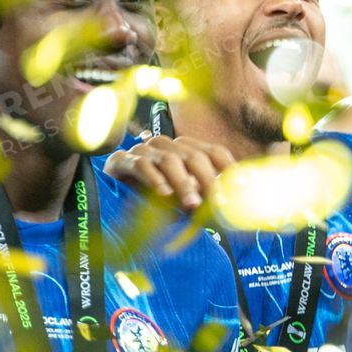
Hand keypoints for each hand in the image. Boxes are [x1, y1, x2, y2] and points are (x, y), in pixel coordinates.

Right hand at [103, 134, 237, 210]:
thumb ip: (202, 198)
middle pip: (195, 156)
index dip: (231, 168)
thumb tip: (227, 206)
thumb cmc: (152, 198)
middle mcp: (168, 145)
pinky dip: (155, 180)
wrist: (108, 192)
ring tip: (192, 205)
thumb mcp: (183, 199)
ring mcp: (144, 150)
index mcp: (186, 149)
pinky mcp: (122, 160)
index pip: (215, 152)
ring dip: (183, 184)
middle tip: (218, 204)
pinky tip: (163, 194)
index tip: (243, 187)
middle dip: (209, 181)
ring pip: (170, 160)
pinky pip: (141, 165)